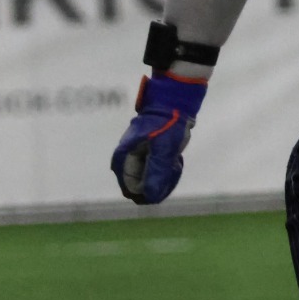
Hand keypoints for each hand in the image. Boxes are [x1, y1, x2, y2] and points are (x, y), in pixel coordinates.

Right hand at [111, 72, 206, 203]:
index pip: (131, 190)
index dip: (149, 193)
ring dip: (164, 177)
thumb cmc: (167, 123)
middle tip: (172, 168)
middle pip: (140, 187)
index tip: (165, 181)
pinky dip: (166, 170)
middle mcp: (126, 160)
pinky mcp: (147, 155)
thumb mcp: (164, 149)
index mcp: (123, 159)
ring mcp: (137, 157)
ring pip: (149, 181)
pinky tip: (175, 160)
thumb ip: (157, 172)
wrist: (174, 102)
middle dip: (159, 184)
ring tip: (174, 162)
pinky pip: (155, 172)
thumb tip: (151, 197)